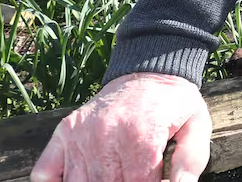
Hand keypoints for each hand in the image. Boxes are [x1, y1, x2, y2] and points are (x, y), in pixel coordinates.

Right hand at [32, 72, 211, 181]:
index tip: (153, 178)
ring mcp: (81, 134)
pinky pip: (45, 173)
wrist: (149, 70)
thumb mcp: (197, 126)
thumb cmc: (174, 103)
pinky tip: (78, 178)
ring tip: (114, 174)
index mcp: (141, 134)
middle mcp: (106, 134)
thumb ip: (190, 160)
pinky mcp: (65, 132)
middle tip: (132, 173)